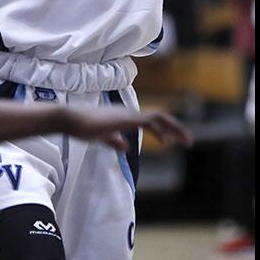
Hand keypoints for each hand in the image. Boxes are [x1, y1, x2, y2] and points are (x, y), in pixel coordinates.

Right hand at [63, 105, 193, 151]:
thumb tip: (126, 147)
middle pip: (159, 117)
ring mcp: (128, 114)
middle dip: (176, 128)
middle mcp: (129, 113)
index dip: (164, 129)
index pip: (150, 120)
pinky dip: (161, 130)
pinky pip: (149, 121)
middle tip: (188, 141)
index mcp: (124, 117)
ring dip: (174, 129)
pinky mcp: (126, 119)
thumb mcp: (102, 137)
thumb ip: (114, 141)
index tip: (173, 141)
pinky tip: (167, 142)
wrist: (71, 120)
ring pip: (158, 117)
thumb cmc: (82, 127)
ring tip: (186, 141)